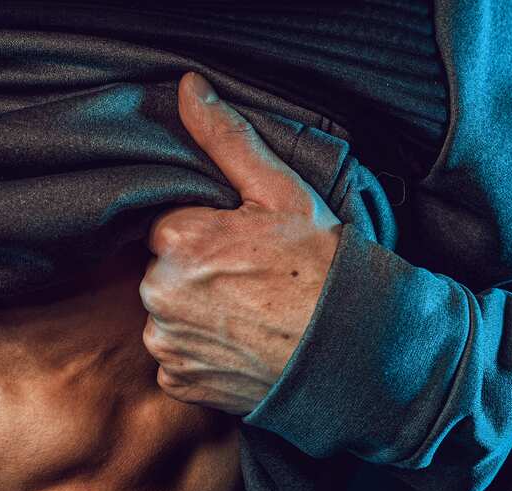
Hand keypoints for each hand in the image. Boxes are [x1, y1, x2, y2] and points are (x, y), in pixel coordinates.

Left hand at [139, 72, 342, 415]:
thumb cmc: (321, 267)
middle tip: (249, 282)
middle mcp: (159, 292)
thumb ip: (227, 139)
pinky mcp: (177, 381)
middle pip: (162, 272)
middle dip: (196, 274)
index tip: (239, 247)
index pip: (167, 229)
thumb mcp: (282, 192)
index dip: (203, 236)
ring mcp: (166, 340)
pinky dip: (199, 354)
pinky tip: (238, 344)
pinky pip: (174, 358)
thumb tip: (188, 87)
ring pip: (166, 316)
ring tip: (248, 315)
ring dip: (195, 314)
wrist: (352, 350)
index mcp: (178, 239)